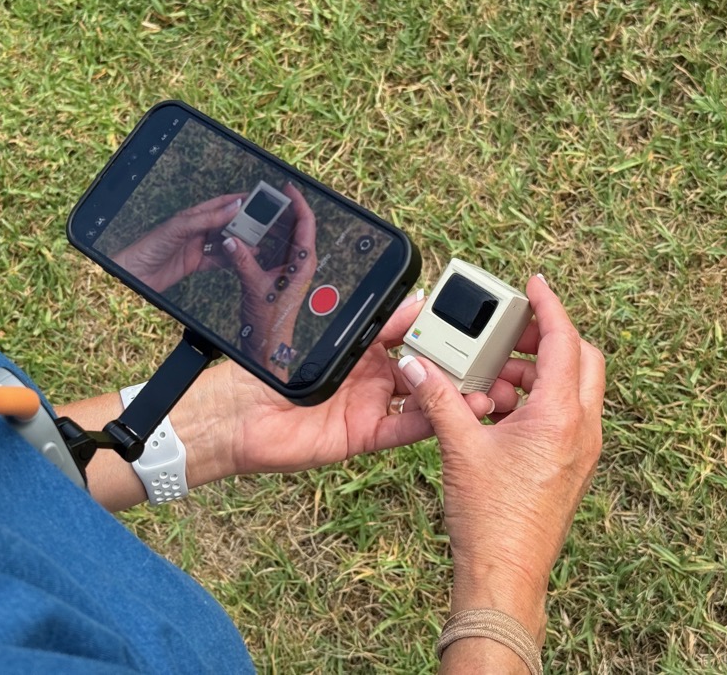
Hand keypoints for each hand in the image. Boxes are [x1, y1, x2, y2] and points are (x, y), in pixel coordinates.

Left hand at [109, 193, 245, 291]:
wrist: (135, 273)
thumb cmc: (151, 246)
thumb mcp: (181, 228)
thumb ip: (208, 218)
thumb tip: (233, 206)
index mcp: (191, 216)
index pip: (220, 204)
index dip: (237, 200)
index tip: (257, 199)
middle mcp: (195, 230)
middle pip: (224, 223)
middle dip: (243, 223)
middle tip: (263, 224)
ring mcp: (195, 247)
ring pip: (223, 242)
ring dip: (238, 242)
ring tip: (257, 242)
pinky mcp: (194, 264)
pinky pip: (216, 261)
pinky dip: (230, 259)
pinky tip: (242, 258)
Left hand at [193, 293, 495, 478]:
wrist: (237, 415)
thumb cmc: (264, 366)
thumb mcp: (308, 325)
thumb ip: (351, 310)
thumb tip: (389, 290)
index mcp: (360, 345)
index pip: (406, 330)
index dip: (436, 325)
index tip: (467, 316)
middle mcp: (370, 375)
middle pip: (423, 367)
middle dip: (455, 362)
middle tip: (489, 357)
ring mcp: (369, 405)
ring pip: (422, 399)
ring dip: (451, 396)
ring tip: (484, 388)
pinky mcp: (363, 435)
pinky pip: (403, 429)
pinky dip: (429, 422)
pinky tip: (454, 414)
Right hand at [221, 183, 316, 372]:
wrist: (266, 345)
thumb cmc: (269, 322)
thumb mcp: (254, 287)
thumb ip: (243, 261)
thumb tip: (231, 239)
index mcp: (302, 263)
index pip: (306, 224)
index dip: (299, 202)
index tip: (288, 188)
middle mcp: (298, 264)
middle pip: (295, 227)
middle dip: (281, 210)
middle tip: (264, 196)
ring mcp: (288, 269)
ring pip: (282, 238)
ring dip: (269, 224)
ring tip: (254, 210)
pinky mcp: (276, 275)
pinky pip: (271, 249)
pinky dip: (260, 239)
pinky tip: (247, 233)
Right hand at [399, 275, 604, 638]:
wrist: (505, 573)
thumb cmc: (490, 518)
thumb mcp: (459, 447)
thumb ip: (438, 398)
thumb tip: (416, 365)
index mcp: (560, 416)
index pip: (565, 342)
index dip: (550, 306)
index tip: (536, 284)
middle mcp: (582, 429)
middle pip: (582, 359)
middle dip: (548, 338)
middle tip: (511, 331)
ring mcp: (581, 449)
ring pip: (573, 388)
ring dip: (536, 372)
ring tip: (491, 377)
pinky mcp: (570, 465)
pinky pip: (564, 415)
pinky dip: (536, 400)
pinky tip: (497, 410)